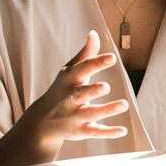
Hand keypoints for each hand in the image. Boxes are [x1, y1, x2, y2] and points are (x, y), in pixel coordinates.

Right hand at [21, 30, 128, 156]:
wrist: (41, 121)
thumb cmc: (61, 89)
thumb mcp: (70, 71)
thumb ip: (85, 54)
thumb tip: (94, 33)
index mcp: (69, 80)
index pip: (83, 69)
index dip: (97, 63)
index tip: (112, 57)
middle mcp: (70, 99)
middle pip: (81, 94)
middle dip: (93, 90)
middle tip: (106, 87)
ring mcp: (74, 116)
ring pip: (91, 114)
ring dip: (107, 110)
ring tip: (124, 104)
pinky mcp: (80, 131)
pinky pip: (95, 132)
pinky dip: (108, 132)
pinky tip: (123, 130)